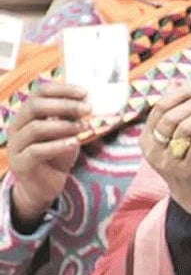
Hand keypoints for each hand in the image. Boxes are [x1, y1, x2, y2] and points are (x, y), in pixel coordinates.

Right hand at [8, 83, 88, 225]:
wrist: (44, 185)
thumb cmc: (57, 153)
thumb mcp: (67, 132)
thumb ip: (73, 117)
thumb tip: (90, 102)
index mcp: (27, 113)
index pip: (39, 92)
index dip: (62, 89)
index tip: (84, 93)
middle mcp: (17, 126)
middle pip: (35, 106)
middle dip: (64, 105)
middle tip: (88, 109)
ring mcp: (15, 145)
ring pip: (35, 128)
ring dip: (63, 125)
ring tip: (83, 127)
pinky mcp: (20, 163)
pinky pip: (36, 151)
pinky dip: (57, 146)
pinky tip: (74, 143)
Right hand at [140, 81, 190, 221]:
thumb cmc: (186, 159)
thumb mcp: (178, 137)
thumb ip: (179, 113)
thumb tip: (182, 83)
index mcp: (147, 139)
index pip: (159, 109)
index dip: (180, 94)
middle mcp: (154, 151)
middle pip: (172, 118)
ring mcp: (169, 163)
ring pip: (185, 130)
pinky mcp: (187, 171)